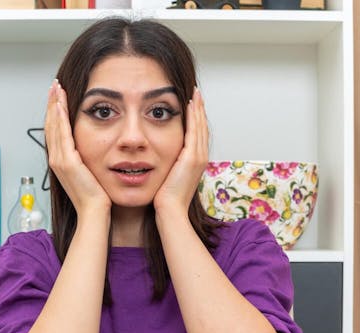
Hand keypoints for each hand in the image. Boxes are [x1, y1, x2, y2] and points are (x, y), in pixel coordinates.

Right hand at [45, 80, 110, 216]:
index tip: (58, 95)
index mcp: (61, 161)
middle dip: (52, 103)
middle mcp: (56, 159)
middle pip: (51, 124)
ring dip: (54, 105)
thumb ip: (89, 159)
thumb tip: (96, 148)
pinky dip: (59, 118)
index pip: (56, 130)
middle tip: (54, 84)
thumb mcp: (91, 172)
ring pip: (54, 126)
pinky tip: (60, 104)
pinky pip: (62, 135)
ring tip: (56, 88)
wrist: (95, 212)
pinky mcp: (67, 162)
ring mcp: (59, 160)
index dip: (55, 111)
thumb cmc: (97, 196)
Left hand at [153, 87, 208, 215]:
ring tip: (195, 94)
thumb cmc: (165, 199)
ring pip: (200, 127)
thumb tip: (157, 157)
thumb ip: (167, 165)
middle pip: (202, 128)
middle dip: (199, 110)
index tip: (192, 105)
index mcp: (195, 162)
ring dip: (198, 109)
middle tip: (197, 93)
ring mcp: (198, 157)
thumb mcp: (168, 177)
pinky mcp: (192, 158)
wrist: (170, 211)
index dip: (196, 119)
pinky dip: (193, 117)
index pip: (198, 135)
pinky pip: (194, 131)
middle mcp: (201, 157)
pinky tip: (189, 105)